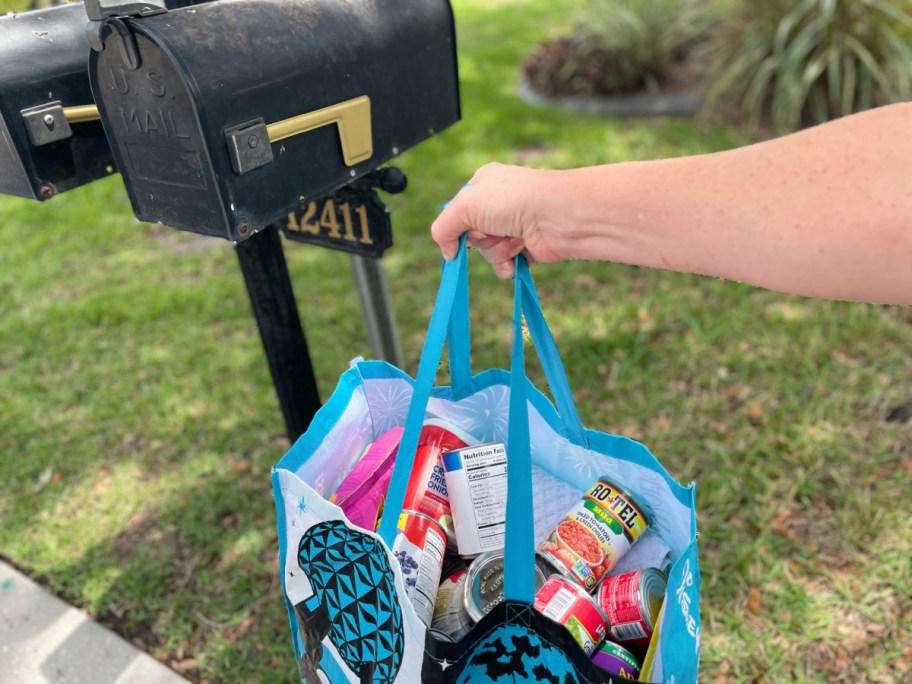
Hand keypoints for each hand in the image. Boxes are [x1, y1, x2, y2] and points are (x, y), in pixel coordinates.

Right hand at [430, 163, 569, 277]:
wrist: (558, 216)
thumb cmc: (512, 201)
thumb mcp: (465, 205)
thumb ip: (443, 229)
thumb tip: (448, 254)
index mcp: (483, 184)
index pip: (457, 211)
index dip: (458, 226)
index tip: (461, 232)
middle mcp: (499, 203)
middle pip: (472, 235)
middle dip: (481, 239)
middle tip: (494, 230)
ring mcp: (515, 225)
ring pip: (489, 252)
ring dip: (497, 251)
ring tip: (515, 240)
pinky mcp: (528, 247)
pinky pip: (506, 266)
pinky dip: (508, 266)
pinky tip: (518, 258)